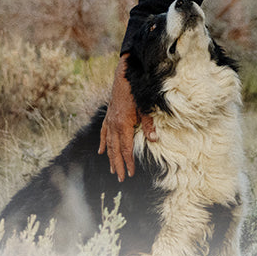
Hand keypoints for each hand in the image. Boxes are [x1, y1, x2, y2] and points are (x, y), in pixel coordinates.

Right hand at [97, 56, 153, 180]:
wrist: (124, 76)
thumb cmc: (136, 92)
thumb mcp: (145, 108)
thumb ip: (149, 125)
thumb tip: (154, 139)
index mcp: (123, 125)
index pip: (126, 149)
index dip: (128, 162)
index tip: (131, 173)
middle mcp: (114, 125)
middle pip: (115, 150)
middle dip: (118, 165)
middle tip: (121, 179)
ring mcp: (109, 121)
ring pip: (109, 144)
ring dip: (111, 158)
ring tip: (113, 170)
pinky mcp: (108, 116)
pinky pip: (104, 133)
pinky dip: (103, 143)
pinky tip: (102, 151)